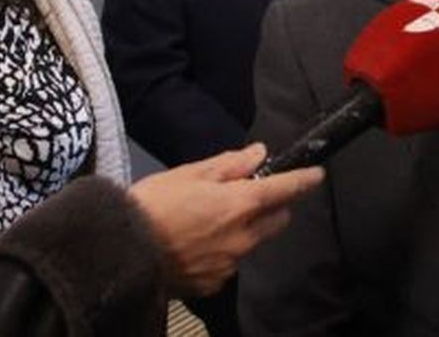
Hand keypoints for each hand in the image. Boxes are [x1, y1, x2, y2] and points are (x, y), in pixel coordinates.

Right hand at [129, 143, 323, 295]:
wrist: (122, 251)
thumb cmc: (153, 204)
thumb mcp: (189, 173)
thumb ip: (230, 165)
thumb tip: (259, 154)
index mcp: (239, 205)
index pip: (284, 190)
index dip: (304, 179)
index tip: (317, 174)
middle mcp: (242, 238)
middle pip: (277, 220)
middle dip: (273, 207)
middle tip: (249, 195)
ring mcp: (230, 264)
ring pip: (252, 242)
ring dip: (244, 230)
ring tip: (209, 220)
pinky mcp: (214, 284)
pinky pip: (230, 263)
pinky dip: (222, 251)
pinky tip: (196, 243)